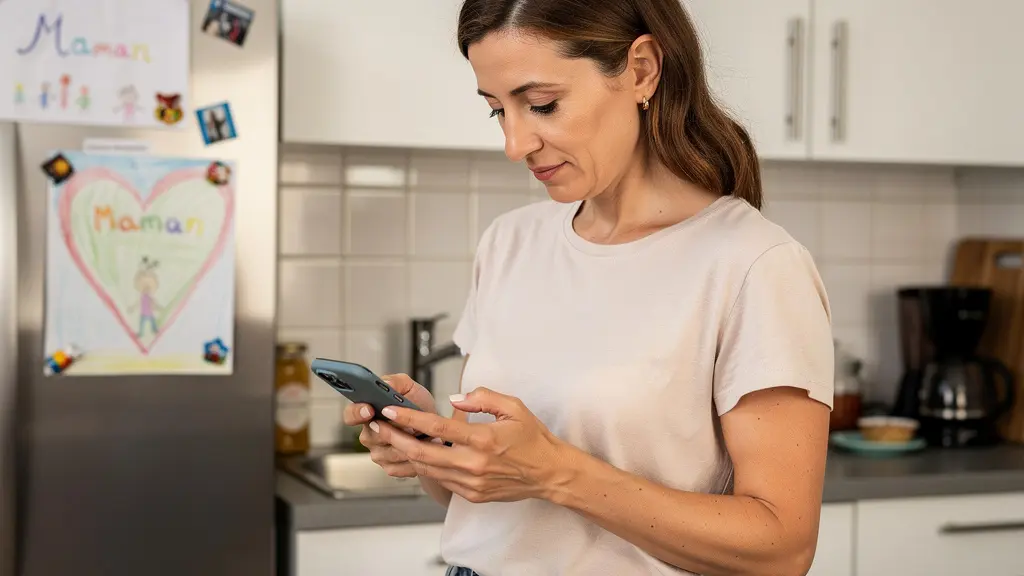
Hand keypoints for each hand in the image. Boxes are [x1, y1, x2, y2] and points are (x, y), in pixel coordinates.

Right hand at [342, 373, 435, 477]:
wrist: (435, 429)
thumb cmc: (419, 407)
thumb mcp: (410, 388)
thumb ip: (396, 382)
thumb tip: (384, 383)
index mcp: (367, 412)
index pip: (350, 414)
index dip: (357, 413)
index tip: (369, 409)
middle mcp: (369, 433)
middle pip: (371, 436)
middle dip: (394, 430)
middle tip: (411, 424)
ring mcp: (378, 452)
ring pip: (388, 452)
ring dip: (408, 444)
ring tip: (423, 434)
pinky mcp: (390, 467)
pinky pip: (398, 466)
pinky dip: (414, 457)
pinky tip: (423, 448)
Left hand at [377, 387, 569, 503]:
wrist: (550, 474)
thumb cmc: (533, 439)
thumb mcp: (514, 407)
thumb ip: (483, 398)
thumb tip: (455, 399)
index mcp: (483, 439)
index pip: (437, 427)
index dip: (409, 419)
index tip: (390, 411)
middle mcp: (474, 463)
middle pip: (423, 452)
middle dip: (396, 438)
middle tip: (378, 426)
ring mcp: (471, 482)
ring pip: (428, 469)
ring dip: (406, 454)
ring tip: (391, 438)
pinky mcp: (472, 494)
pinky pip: (441, 480)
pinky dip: (426, 467)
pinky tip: (418, 454)